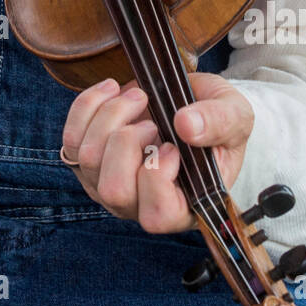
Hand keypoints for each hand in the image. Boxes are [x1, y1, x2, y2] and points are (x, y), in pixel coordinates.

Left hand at [61, 74, 253, 231]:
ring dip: (111, 116)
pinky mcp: (86, 158)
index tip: (172, 146)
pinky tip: (113, 90)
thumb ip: (220, 122)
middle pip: (113, 190)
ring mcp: (107, 183)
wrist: (191, 104)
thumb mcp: (235, 116)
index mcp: (181, 207)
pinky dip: (88, 105)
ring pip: (87, 159)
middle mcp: (138, 203)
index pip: (156, 215)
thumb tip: (186, 125)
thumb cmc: (216, 121)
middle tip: (152, 118)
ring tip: (139, 97)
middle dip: (128, 141)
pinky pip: (70, 137)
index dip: (158, 177)